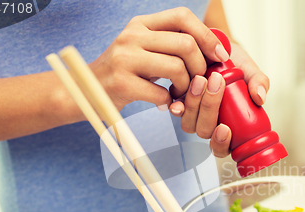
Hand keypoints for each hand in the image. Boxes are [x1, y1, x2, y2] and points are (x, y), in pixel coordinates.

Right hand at [89, 7, 229, 111]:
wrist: (85, 90)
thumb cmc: (124, 72)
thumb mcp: (144, 49)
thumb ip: (170, 44)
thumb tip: (213, 49)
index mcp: (142, 24)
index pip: (182, 16)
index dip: (207, 36)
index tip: (219, 56)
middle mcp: (132, 35)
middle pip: (186, 44)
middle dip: (200, 67)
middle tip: (197, 82)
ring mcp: (125, 58)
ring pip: (177, 68)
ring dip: (186, 87)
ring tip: (179, 94)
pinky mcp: (122, 82)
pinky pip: (161, 92)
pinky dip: (169, 102)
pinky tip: (164, 103)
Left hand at [169, 43, 269, 157]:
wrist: (216, 47)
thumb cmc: (236, 64)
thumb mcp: (250, 71)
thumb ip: (259, 83)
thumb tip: (260, 97)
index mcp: (229, 126)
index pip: (222, 148)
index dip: (221, 143)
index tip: (224, 128)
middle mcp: (209, 124)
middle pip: (204, 131)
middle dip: (209, 109)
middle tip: (217, 82)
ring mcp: (192, 115)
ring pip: (188, 122)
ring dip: (194, 103)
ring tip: (201, 78)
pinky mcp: (178, 102)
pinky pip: (175, 108)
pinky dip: (178, 100)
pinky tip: (184, 87)